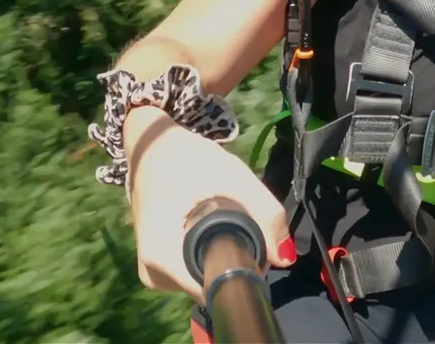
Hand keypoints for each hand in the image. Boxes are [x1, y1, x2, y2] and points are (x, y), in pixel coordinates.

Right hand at [127, 109, 294, 301]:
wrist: (149, 145)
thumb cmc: (185, 156)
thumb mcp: (231, 175)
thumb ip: (264, 212)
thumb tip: (286, 258)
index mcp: (161, 254)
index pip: (212, 288)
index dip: (243, 272)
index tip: (256, 247)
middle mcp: (152, 273)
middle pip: (209, 285)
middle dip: (233, 261)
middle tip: (240, 222)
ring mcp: (151, 272)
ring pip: (201, 281)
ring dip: (220, 256)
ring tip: (221, 218)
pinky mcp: (155, 267)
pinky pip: (191, 273)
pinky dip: (206, 254)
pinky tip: (208, 226)